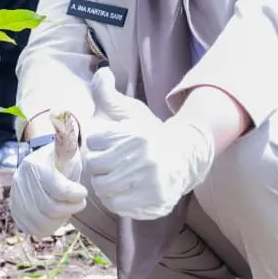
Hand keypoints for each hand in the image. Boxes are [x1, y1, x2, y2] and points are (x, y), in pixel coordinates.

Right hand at [9, 140, 86, 237]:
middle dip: (70, 208)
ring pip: (41, 220)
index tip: (83, 192)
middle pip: (50, 207)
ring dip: (60, 218)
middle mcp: (21, 181)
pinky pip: (32, 228)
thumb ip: (66, 139)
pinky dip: (48, 227)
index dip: (76, 195)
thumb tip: (61, 116)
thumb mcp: (66, 151)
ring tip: (68, 209)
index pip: (58, 189)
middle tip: (79, 202)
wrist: (42, 170)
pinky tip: (56, 217)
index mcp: (35, 165)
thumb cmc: (60, 161)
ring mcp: (16, 196)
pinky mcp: (16, 211)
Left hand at [84, 68, 214, 219]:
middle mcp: (144, 158)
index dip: (97, 143)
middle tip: (111, 162)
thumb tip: (101, 73)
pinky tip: (124, 190)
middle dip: (99, 164)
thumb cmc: (149, 133)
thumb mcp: (129, 111)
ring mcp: (150, 183)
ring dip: (104, 183)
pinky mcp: (154, 202)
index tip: (109, 143)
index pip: (93, 141)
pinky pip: (117, 205)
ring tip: (116, 175)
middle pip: (95, 166)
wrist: (184, 155)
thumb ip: (108, 94)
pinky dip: (115, 200)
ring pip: (103, 188)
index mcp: (135, 135)